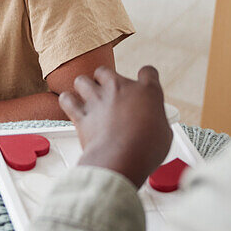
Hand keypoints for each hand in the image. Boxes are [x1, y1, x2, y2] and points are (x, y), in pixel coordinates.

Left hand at [59, 66, 171, 187]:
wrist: (121, 159)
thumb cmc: (145, 149)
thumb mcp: (164, 135)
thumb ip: (156, 122)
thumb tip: (155, 128)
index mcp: (146, 91)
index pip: (148, 72)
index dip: (146, 78)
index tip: (144, 83)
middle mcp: (120, 89)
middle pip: (106, 71)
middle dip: (105, 80)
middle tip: (109, 93)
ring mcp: (98, 99)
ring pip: (82, 80)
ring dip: (84, 87)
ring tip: (88, 97)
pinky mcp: (81, 114)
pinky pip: (67, 99)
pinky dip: (68, 102)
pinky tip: (72, 106)